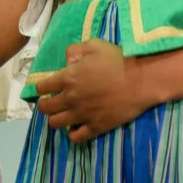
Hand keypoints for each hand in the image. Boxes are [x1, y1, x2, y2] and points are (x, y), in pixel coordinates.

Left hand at [34, 40, 152, 142]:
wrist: (141, 80)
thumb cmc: (118, 59)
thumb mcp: (95, 45)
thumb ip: (75, 50)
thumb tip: (67, 60)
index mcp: (68, 78)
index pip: (42, 87)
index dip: (43, 87)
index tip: (47, 87)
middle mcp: (70, 98)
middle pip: (45, 108)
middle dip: (45, 104)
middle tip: (52, 101)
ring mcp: (82, 115)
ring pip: (56, 124)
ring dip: (56, 119)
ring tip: (64, 114)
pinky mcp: (95, 127)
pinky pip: (75, 137)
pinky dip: (72, 133)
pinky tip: (76, 126)